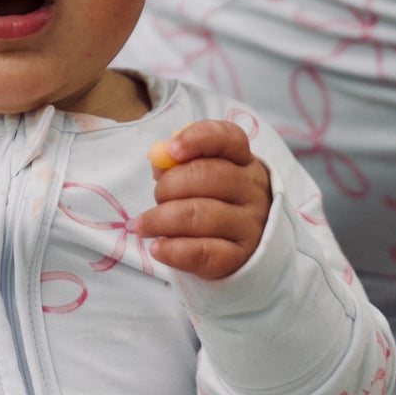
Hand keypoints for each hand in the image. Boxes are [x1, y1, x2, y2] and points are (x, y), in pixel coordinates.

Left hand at [136, 119, 270, 280]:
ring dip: (161, 219)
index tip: (171, 150)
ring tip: (144, 226)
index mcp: (242, 161)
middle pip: (208, 176)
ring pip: (201, 215)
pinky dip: (173, 249)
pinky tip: (158, 248)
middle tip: (156, 198)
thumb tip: (159, 160)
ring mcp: (250, 224)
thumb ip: (179, 164)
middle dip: (169, 186)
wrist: (241, 247)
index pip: (227, 138)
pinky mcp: (239, 256)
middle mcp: (251, 190)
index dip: (196, 139)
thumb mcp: (202, 177)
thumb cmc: (214, 203)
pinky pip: (202, 252)